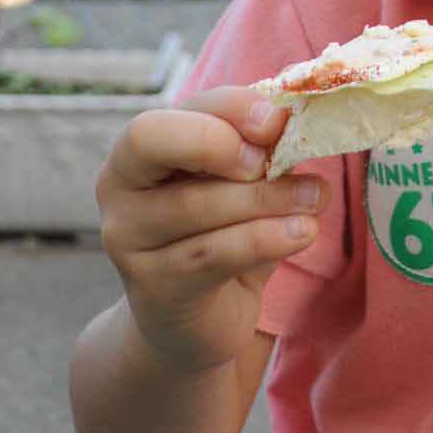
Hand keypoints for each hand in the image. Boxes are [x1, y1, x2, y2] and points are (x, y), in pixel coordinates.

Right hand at [95, 87, 324, 375]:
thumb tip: (300, 123)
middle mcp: (118, 186)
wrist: (192, 324)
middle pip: (153, 140)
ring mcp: (128, 238)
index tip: (279, 121)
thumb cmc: (220, 236)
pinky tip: (302, 232)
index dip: (231, 108)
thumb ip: (258, 153)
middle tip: (277, 160)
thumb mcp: (237, 186)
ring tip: (314, 198)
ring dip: (266, 198)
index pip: (179, 108)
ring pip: (196, 204)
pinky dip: (266, 238)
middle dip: (220, 143)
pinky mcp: (153, 286)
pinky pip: (213, 253)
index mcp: (139, 148)